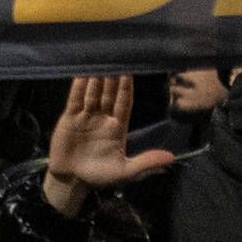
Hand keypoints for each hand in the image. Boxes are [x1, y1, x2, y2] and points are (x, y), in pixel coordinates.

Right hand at [39, 73, 177, 219]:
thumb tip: (171, 158)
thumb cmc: (99, 176)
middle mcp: (103, 117)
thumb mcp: (125, 171)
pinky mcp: (69, 118)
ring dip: (96, 79)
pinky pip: (75, 99)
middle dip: (112, 79)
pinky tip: (82, 73)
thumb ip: (146, 162)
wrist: (71, 181)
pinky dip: (78, 87)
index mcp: (118, 127)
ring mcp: (86, 116)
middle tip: (115, 60)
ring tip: (100, 62)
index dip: (126, 89)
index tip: (129, 73)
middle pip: (109, 94)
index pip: (124, 103)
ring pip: (93, 94)